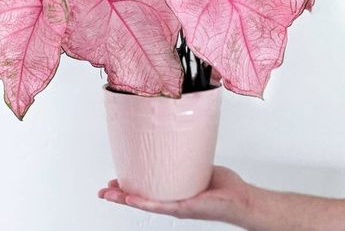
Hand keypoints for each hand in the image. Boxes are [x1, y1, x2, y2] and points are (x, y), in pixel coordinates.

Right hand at [98, 166, 251, 221]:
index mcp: (174, 190)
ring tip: (109, 193)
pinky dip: (142, 201)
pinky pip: (158, 205)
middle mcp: (172, 200)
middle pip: (140, 197)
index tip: (117, 178)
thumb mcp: (199, 165)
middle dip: (120, 193)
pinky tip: (129, 198)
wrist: (240, 199)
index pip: (147, 188)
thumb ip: (187, 155)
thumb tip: (179, 137)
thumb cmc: (224, 186)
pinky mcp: (183, 207)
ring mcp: (176, 205)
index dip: (130, 185)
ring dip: (124, 198)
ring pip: (144, 202)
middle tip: (104, 189)